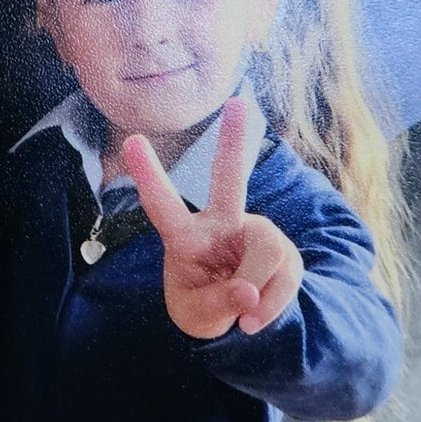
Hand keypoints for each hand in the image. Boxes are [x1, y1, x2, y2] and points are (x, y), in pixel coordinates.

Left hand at [124, 96, 303, 339]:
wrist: (237, 320)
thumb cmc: (202, 308)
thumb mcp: (198, 318)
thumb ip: (219, 305)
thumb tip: (249, 291)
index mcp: (185, 238)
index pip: (163, 206)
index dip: (149, 176)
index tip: (133, 140)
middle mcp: (220, 224)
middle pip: (228, 178)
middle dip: (233, 141)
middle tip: (239, 102)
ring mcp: (254, 232)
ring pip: (267, 251)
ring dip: (260, 291)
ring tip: (246, 316)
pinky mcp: (283, 249)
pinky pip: (287, 274)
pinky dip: (273, 304)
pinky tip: (258, 315)